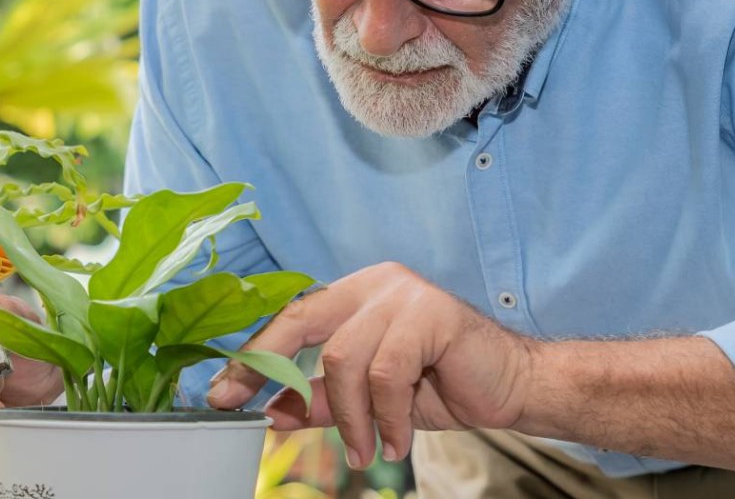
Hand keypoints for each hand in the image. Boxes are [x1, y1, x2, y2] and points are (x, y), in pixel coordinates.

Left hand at [204, 262, 540, 468]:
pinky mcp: (432, 313)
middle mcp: (375, 284)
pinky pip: (386, 373)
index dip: (254, 358)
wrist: (512, 387)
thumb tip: (268, 412)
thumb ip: (320, 400)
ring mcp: (404, 293)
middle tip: (260, 417)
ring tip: (367, 450)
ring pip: (345, 359)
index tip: (223, 396)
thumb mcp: (367, 399)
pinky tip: (396, 440)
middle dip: (272, 371)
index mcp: (354, 294)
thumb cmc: (442, 386)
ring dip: (352, 418)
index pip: (289, 319)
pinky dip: (386, 416)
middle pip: (302, 322)